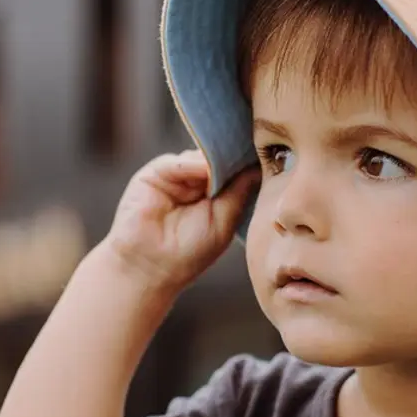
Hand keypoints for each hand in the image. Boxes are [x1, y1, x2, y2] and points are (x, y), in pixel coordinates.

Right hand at [106, 151, 258, 290]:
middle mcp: (195, 183)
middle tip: (250, 150)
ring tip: (226, 167)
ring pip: (199, 157)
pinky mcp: (154, 175)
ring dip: (213, 161)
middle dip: (232, 156)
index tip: (267, 154)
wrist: (149, 266)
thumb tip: (257, 167)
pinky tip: (203, 170)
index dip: (246, 164)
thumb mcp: (223, 221)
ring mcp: (175, 177)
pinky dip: (191, 164)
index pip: (233, 171)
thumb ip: (238, 192)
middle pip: (217, 158)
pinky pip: (176, 162)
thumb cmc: (189, 253)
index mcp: (214, 196)